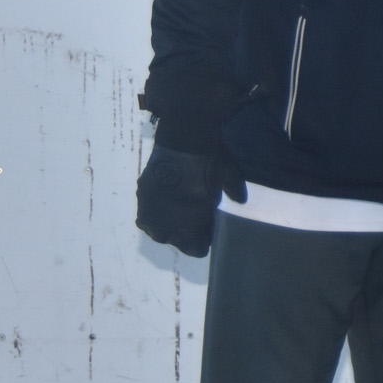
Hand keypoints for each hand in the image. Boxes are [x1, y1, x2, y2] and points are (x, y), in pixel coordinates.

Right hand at [135, 143, 245, 257]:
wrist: (184, 135)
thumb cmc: (211, 157)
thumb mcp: (229, 175)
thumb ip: (234, 191)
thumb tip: (239, 201)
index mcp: (194, 216)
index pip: (194, 247)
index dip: (201, 245)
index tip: (206, 238)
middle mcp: (172, 216)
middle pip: (175, 241)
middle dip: (185, 239)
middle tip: (192, 230)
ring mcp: (154, 206)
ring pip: (157, 232)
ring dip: (166, 232)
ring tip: (174, 224)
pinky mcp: (144, 193)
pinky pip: (143, 217)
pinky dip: (151, 219)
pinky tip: (159, 214)